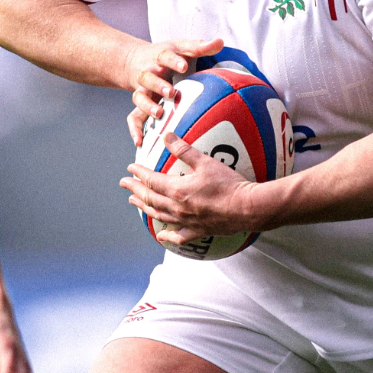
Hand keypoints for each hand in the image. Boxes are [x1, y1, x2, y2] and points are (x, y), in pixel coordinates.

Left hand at [121, 132, 260, 242]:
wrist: (248, 208)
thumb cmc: (229, 184)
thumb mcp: (205, 162)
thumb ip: (184, 149)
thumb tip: (166, 136)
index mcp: (178, 190)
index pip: (151, 180)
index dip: (138, 173)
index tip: (130, 168)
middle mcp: (178, 208)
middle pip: (150, 198)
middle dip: (135, 190)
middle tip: (124, 184)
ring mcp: (187, 222)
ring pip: (159, 216)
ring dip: (144, 208)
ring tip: (134, 202)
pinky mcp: (198, 231)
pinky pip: (178, 236)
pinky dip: (167, 236)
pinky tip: (161, 235)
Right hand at [124, 38, 222, 145]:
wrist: (133, 60)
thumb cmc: (165, 55)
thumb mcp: (181, 47)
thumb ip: (200, 47)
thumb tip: (220, 41)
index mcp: (160, 57)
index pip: (165, 55)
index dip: (173, 61)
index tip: (183, 66)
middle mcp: (148, 72)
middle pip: (149, 77)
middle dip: (158, 84)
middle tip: (171, 92)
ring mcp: (141, 89)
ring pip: (139, 97)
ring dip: (148, 106)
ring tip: (159, 114)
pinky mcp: (139, 103)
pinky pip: (133, 117)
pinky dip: (134, 129)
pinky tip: (139, 141)